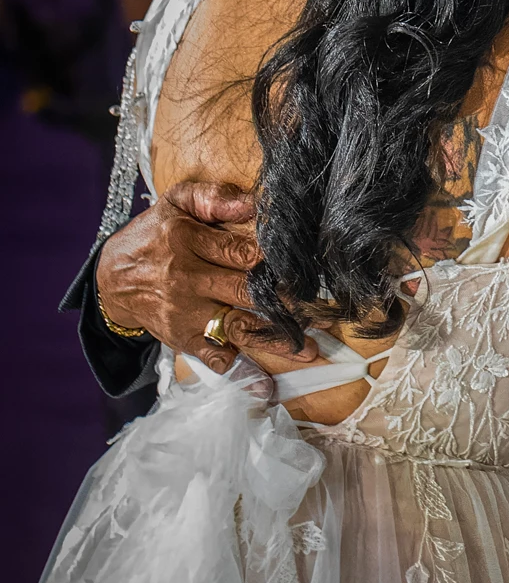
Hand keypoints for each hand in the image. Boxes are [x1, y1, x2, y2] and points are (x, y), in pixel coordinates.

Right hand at [95, 180, 319, 374]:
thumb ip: (213, 199)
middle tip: (323, 311)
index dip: (275, 262)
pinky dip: (239, 370)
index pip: (241, 253)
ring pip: (238, 327)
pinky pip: (215, 356)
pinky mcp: (183, 338)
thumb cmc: (152, 237)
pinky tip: (264, 383)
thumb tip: (256, 202)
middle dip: (287, 302)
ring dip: (275, 340)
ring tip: (308, 348)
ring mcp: (186, 313)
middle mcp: (186, 280)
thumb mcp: (175, 204)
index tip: (306, 268)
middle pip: (246, 291)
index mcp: (186, 241)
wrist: (111, 280)